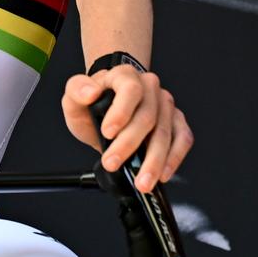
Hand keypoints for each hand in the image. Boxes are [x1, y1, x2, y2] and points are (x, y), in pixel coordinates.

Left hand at [61, 66, 192, 191]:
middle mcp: (149, 87)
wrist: (107, 112)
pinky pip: (183, 138)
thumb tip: (90, 93)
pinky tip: (163, 173)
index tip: (107, 132)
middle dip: (129, 145)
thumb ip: (76, 90)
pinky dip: (174, 158)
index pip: (130, 89)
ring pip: (165, 132)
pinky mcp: (176, 121)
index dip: (121, 111)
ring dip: (154, 160)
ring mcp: (165, 104)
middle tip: (112, 163)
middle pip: (147, 116)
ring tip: (142, 181)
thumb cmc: (93, 105)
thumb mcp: (74, 98)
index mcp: (125, 76)